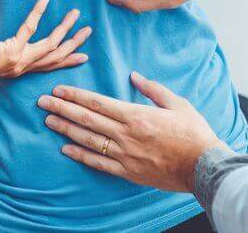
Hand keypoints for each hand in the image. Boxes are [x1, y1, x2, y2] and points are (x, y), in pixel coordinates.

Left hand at [0, 0, 92, 80]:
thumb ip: (4, 49)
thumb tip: (4, 40)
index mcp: (19, 70)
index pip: (49, 66)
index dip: (67, 61)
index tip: (83, 56)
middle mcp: (23, 68)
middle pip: (57, 57)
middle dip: (74, 44)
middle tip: (88, 32)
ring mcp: (19, 60)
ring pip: (51, 44)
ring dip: (65, 28)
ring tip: (76, 14)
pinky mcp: (12, 50)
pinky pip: (30, 27)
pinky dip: (38, 12)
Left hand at [37, 72, 226, 192]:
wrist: (204, 166)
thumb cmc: (194, 132)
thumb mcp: (177, 103)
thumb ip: (152, 89)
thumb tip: (134, 76)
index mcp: (136, 115)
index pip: (97, 102)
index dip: (75, 95)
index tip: (58, 89)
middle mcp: (126, 134)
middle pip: (86, 119)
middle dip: (62, 109)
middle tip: (42, 102)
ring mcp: (125, 155)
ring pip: (88, 139)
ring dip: (66, 129)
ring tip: (48, 121)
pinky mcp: (128, 171)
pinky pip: (98, 163)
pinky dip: (80, 155)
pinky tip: (66, 148)